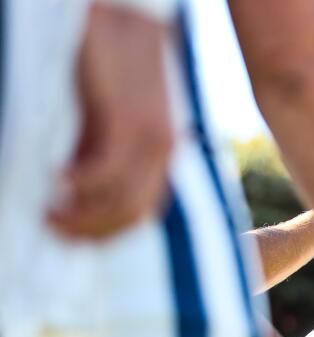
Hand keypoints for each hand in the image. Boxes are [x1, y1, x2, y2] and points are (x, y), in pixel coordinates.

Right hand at [49, 4, 172, 237]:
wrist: (129, 10)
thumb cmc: (116, 58)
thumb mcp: (113, 110)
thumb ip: (101, 144)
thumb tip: (77, 183)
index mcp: (165, 150)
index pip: (143, 211)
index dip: (107, 231)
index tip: (73, 236)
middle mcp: (165, 149)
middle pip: (131, 214)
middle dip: (91, 232)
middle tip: (52, 229)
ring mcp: (149, 136)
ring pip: (118, 199)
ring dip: (80, 215)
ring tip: (48, 212)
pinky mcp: (127, 118)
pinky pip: (104, 170)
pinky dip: (77, 184)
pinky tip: (53, 181)